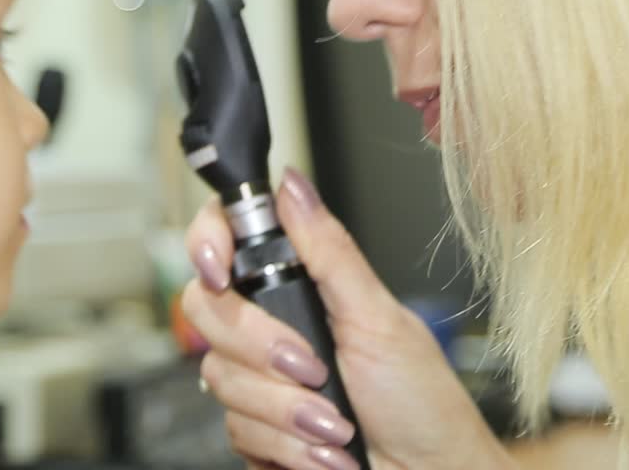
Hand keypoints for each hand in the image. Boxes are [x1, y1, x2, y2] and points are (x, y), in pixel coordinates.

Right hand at [182, 167, 517, 469]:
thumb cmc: (420, 400)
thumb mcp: (380, 318)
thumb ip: (329, 252)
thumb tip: (291, 184)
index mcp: (301, 283)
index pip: (226, 239)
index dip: (208, 243)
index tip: (220, 271)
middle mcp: (272, 324)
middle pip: (209, 309)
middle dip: (263, 349)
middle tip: (313, 369)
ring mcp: (260, 378)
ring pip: (221, 376)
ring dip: (286, 410)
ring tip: (335, 423)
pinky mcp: (256, 428)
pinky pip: (235, 428)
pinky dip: (287, 445)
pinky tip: (324, 450)